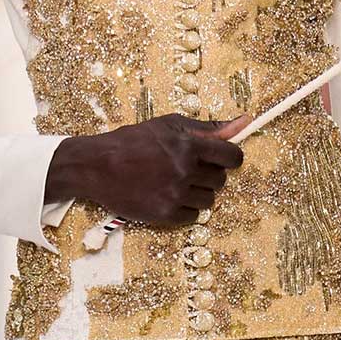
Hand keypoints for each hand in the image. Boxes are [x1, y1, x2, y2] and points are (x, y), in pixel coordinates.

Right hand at [45, 114, 244, 227]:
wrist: (97, 166)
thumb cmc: (133, 141)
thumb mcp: (168, 125)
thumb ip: (207, 127)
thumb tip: (243, 122)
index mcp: (189, 146)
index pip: (232, 157)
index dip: (230, 158)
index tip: (221, 159)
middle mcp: (186, 172)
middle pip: (220, 180)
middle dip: (209, 174)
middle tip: (188, 169)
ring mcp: (176, 195)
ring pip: (209, 201)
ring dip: (198, 193)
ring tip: (177, 184)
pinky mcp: (165, 215)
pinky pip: (193, 217)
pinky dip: (186, 209)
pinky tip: (169, 197)